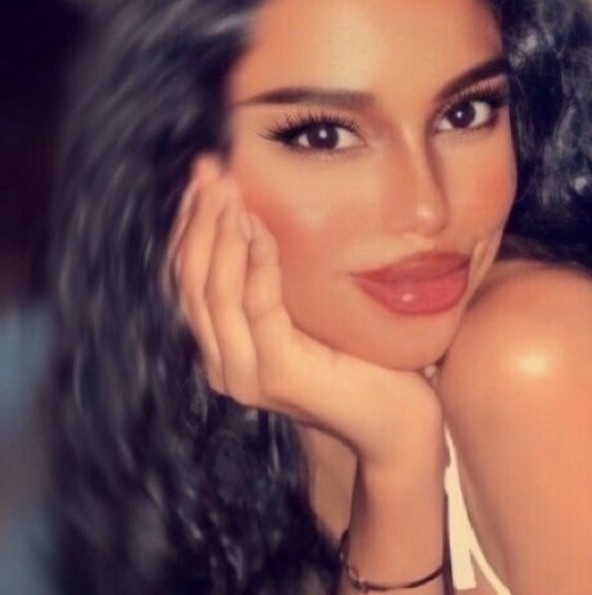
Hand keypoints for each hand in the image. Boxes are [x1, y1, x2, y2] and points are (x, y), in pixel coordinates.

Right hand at [166, 157, 444, 476]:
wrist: (399, 424)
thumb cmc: (363, 364)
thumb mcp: (312, 315)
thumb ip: (280, 283)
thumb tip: (264, 216)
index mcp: (226, 350)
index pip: (189, 280)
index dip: (189, 224)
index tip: (205, 175)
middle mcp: (224, 366)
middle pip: (191, 280)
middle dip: (199, 218)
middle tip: (212, 170)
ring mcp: (246, 374)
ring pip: (215, 290)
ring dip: (221, 232)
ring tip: (232, 190)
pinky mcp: (278, 373)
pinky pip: (257, 307)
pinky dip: (256, 265)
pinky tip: (261, 230)